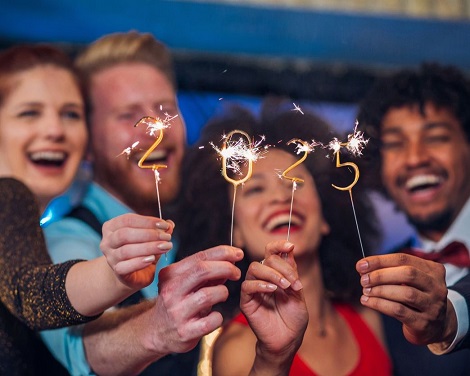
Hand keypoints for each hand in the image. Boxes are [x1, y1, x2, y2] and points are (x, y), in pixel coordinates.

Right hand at [100, 213, 173, 289]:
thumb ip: (159, 230)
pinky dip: (139, 262)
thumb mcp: (151, 238)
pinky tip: (152, 259)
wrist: (133, 273)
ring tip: (165, 247)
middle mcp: (108, 241)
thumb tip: (170, 224)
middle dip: (149, 234)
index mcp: (112, 227)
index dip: (147, 221)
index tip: (165, 225)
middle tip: (167, 237)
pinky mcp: (117, 271)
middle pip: (125, 234)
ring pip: (126, 251)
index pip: (127, 220)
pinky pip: (125, 267)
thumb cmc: (141, 250)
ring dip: (148, 247)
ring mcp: (110, 257)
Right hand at [149, 245, 242, 354]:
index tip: (238, 253)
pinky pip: (212, 320)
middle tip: (237, 273)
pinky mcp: (185, 332)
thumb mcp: (185, 283)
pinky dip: (218, 317)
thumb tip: (231, 260)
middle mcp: (171, 291)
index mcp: (170, 275)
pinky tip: (214, 317)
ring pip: (208, 295)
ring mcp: (177, 312)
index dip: (223, 253)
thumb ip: (206, 272)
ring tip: (221, 295)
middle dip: (225, 268)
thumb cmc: (177, 303)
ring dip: (222, 292)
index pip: (200, 257)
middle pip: (202, 270)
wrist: (156, 333)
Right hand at [242, 241, 306, 359]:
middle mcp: (263, 278)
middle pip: (265, 259)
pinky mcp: (246, 301)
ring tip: (285, 287)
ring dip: (272, 274)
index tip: (290, 245)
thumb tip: (289, 249)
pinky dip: (260, 284)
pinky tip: (272, 290)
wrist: (288, 341)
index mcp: (276, 273)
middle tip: (293, 282)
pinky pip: (247, 286)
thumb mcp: (298, 292)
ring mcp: (254, 289)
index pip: (271, 252)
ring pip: (254, 268)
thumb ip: (292, 272)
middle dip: (282, 267)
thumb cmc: (293, 319)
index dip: (278, 245)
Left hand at [356, 253, 454, 344]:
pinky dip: (380, 304)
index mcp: (433, 270)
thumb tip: (364, 267)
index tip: (361, 265)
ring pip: (405, 293)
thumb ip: (391, 271)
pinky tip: (368, 301)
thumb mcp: (411, 281)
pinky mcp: (424, 323)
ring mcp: (433, 306)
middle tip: (363, 279)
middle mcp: (437, 286)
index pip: (403, 259)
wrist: (437, 327)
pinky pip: (399, 310)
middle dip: (381, 275)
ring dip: (380, 290)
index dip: (380, 260)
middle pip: (407, 274)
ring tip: (365, 290)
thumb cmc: (417, 297)